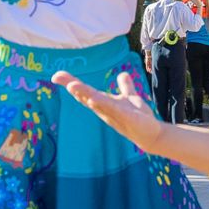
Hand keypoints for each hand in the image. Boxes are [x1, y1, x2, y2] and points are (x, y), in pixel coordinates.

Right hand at [50, 69, 165, 154]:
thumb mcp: (131, 98)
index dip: (71, 83)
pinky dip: (103, 104)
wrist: (151, 135)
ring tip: (72, 86)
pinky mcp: (128, 118)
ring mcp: (115, 114)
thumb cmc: (138, 118)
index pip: (85, 92)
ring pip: (97, 102)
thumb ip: (126, 86)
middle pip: (86, 96)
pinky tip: (94, 99)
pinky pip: (114, 110)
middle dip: (72, 86)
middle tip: (57, 77)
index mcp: (104, 104)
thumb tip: (122, 74)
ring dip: (85, 94)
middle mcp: (105, 109)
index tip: (56, 75)